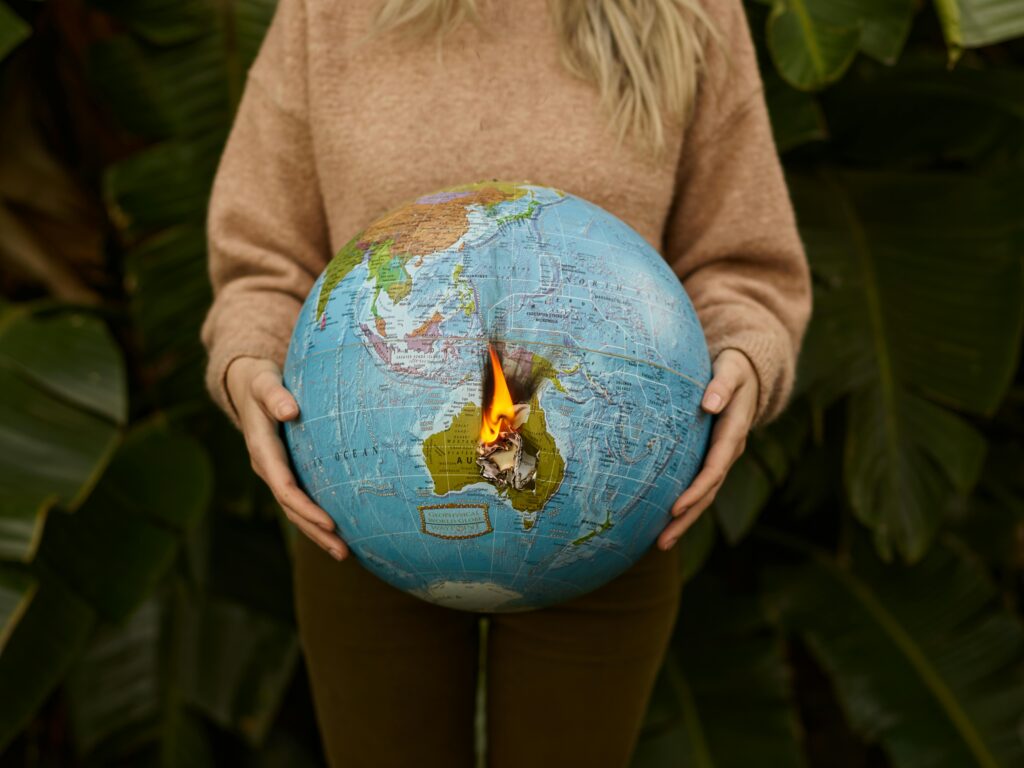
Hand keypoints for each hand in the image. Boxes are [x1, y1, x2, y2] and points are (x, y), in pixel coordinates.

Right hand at [226, 356, 349, 561]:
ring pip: (296, 510)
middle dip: (316, 531)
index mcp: (263, 450)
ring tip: (345, 554)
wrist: (246, 385)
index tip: (330, 523)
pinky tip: (339, 531)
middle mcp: (268, 468)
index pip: (285, 487)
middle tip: (344, 552)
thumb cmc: (260, 381)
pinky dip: (317, 518)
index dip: (306, 507)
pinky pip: (301, 500)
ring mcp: (276, 473)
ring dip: (318, 533)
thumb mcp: (264, 382)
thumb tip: (290, 411)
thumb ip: (275, 395)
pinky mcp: (286, 471)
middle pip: (292, 508)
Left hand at [657, 348, 758, 550]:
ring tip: (660, 543)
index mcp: (734, 432)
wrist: (749, 372)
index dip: (696, 490)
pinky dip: (685, 505)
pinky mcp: (712, 456)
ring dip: (684, 520)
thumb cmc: (734, 368)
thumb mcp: (731, 370)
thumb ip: (721, 385)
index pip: (714, 468)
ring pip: (705, 495)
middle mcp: (729, 450)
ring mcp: (721, 456)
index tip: (675, 508)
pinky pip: (699, 486)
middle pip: (708, 491)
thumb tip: (709, 404)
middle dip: (687, 518)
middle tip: (662, 542)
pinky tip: (664, 520)